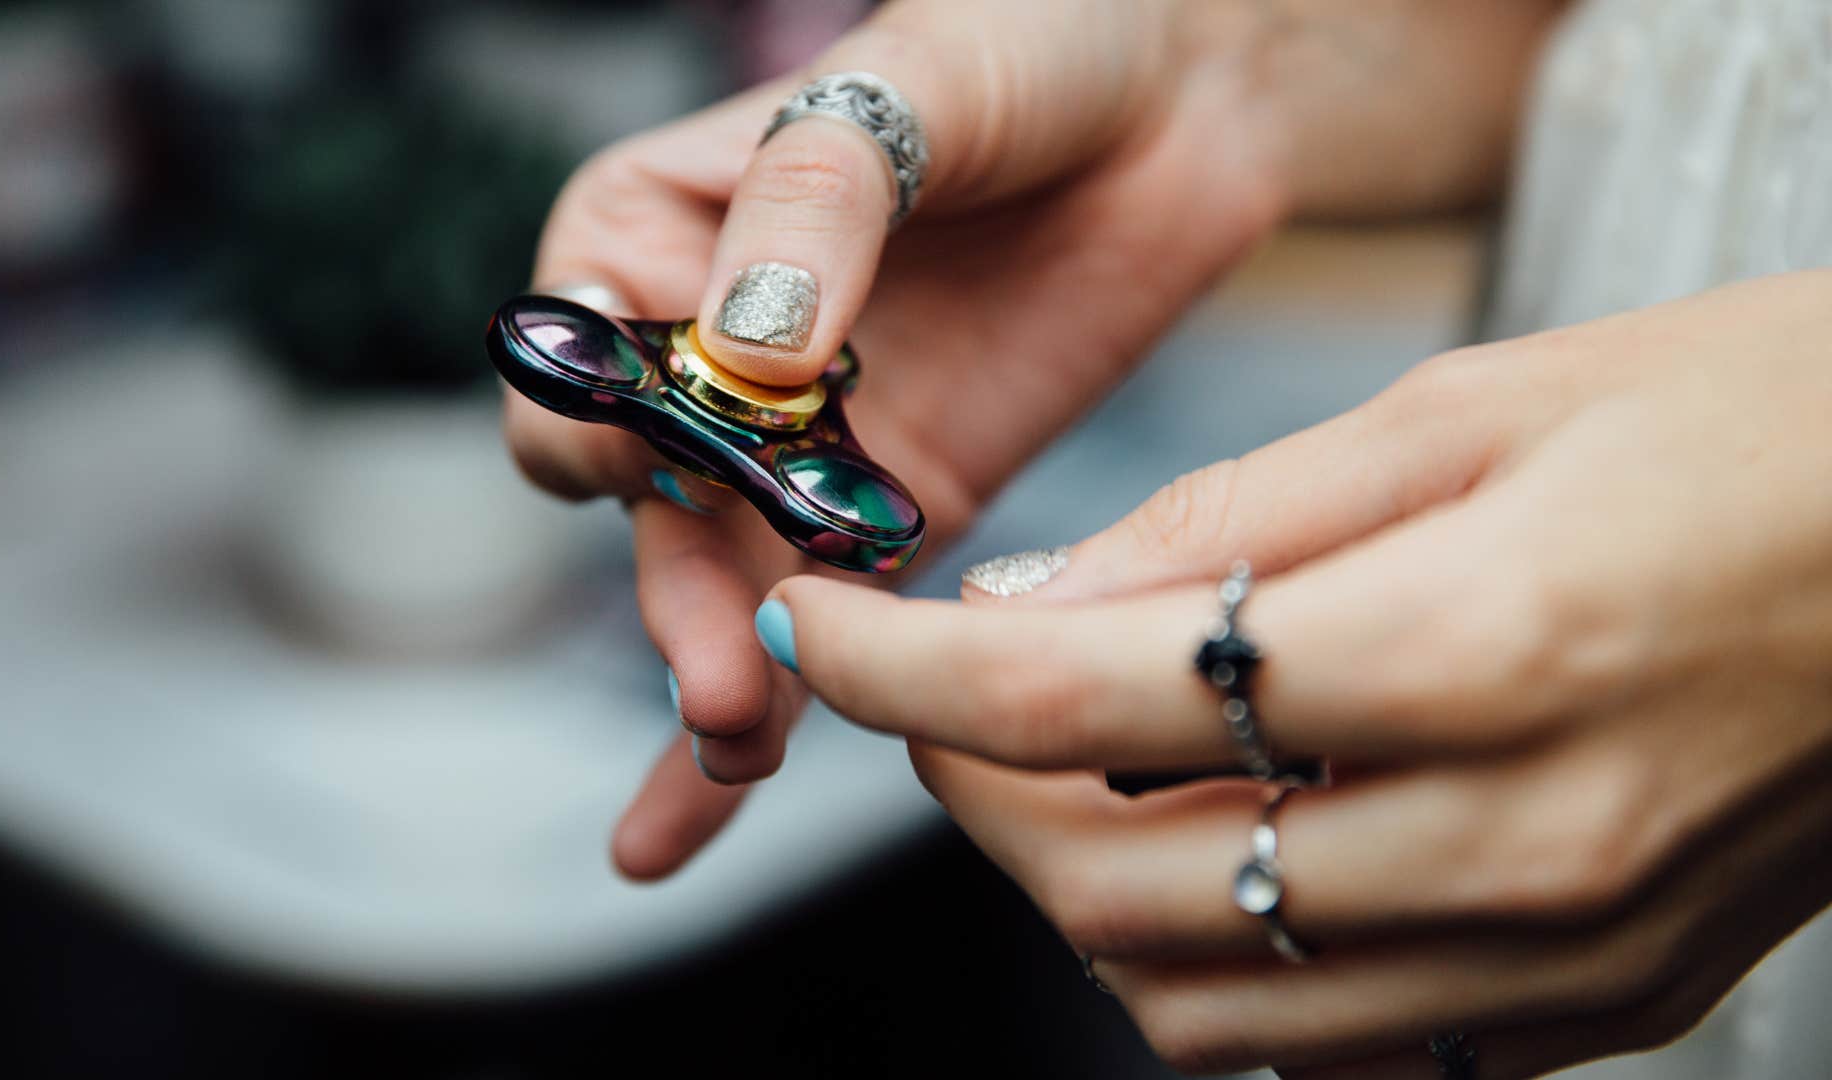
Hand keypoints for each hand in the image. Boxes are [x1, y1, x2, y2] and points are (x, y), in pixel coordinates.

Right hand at [506, 0, 1292, 877]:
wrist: (1190, 91)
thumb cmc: (1028, 35)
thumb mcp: (910, 83)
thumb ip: (817, 207)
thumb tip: (750, 349)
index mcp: (663, 232)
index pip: (571, 358)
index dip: (595, 424)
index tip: (656, 459)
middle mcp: (712, 355)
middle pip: (641, 502)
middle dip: (672, 589)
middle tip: (730, 670)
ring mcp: (805, 443)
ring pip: (723, 584)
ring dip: (716, 676)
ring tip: (738, 746)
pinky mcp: (905, 506)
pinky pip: (834, 622)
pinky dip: (789, 712)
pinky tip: (702, 810)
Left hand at [761, 271, 1831, 1075]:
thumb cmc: (1759, 424)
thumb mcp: (1476, 405)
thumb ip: (1229, 525)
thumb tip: (1030, 605)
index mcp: (1482, 651)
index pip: (1083, 704)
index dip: (909, 673)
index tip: (828, 634)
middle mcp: (1520, 846)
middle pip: (1112, 890)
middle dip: (968, 795)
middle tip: (947, 695)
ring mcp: (1567, 959)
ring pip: (1200, 1005)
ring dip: (1075, 889)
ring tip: (1068, 768)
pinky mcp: (1600, 1007)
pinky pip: (1334, 1042)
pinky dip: (1222, 958)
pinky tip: (1230, 842)